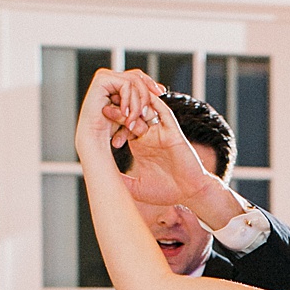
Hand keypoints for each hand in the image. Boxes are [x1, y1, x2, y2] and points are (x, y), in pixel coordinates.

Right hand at [75, 67, 163, 161]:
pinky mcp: (102, 78)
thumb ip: (143, 100)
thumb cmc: (111, 129)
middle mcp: (110, 77)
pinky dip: (128, 100)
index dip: (150, 84)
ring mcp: (105, 76)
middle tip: (144, 114)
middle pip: (137, 76)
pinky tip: (125, 113)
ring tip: (132, 119)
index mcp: (116, 83)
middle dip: (145, 95)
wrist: (95, 137)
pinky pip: (126, 84)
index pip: (138, 76)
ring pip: (134, 81)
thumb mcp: (134, 112)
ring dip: (136, 103)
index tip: (160, 93)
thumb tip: (161, 88)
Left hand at [103, 87, 220, 212]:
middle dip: (118, 111)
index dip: (111, 124)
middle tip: (104, 109)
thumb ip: (121, 182)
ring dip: (132, 104)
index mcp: (141, 145)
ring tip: (118, 102)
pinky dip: (152, 102)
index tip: (98, 125)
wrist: (191, 193)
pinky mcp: (172, 130)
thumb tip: (100, 184)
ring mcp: (161, 130)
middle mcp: (150, 135)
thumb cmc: (167, 192)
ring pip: (145, 109)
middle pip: (131, 115)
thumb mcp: (137, 188)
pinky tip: (140, 97)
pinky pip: (162, 110)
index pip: (123, 127)